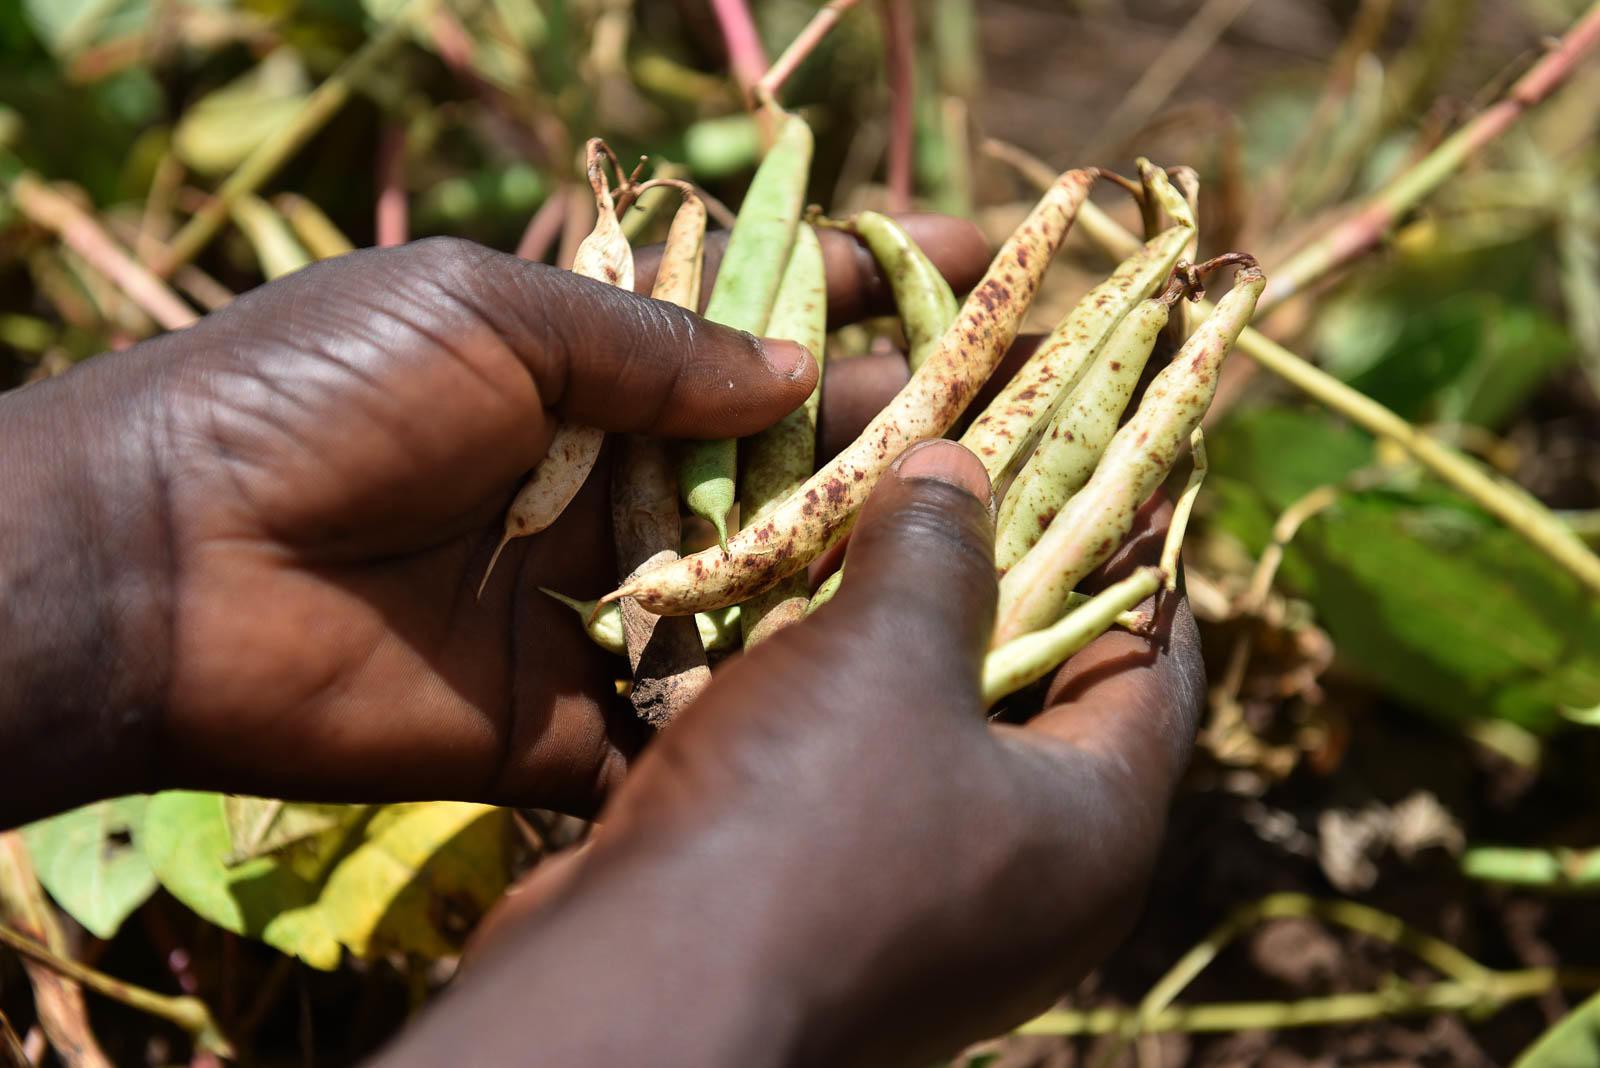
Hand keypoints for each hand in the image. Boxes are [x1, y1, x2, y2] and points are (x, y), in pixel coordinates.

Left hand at [0, 222, 987, 824]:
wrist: (168, 569)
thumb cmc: (313, 394)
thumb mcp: (490, 309)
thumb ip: (653, 343)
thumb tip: (804, 367)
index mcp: (595, 353)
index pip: (770, 303)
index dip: (879, 277)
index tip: (994, 254)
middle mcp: (621, 472)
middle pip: (799, 448)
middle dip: (914, 427)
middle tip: (1041, 417)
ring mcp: (610, 594)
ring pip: (775, 580)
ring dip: (875, 566)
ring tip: (1010, 546)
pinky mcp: (585, 711)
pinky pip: (706, 709)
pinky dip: (785, 700)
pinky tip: (897, 682)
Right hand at [394, 439, 1203, 1067]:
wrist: (643, 999)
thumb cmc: (803, 821)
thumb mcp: (888, 655)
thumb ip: (938, 553)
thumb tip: (958, 472)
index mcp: (1097, 828)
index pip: (1150, 659)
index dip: (1129, 548)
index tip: (1094, 463)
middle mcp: (1032, 881)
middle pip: (1039, 692)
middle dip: (991, 578)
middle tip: (950, 478)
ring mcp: (931, 907)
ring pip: (930, 732)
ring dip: (891, 634)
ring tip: (853, 528)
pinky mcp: (834, 914)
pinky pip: (853, 779)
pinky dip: (827, 702)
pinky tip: (776, 627)